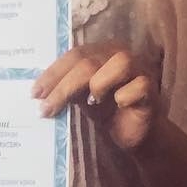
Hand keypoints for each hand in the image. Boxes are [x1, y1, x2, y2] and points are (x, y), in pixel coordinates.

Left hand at [33, 43, 160, 151]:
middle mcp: (120, 54)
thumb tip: (38, 93)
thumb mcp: (81, 98)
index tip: (35, 94)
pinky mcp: (151, 88)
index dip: (53, 74)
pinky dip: (124, 97)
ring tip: (92, 102)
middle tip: (46, 108)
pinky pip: (138, 86)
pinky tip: (118, 106)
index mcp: (101, 51)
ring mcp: (139, 69)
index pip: (74, 55)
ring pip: (120, 64)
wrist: (133, 134)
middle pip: (90, 62)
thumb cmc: (106, 112)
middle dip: (64, 86)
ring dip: (99, 84)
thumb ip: (66, 88)